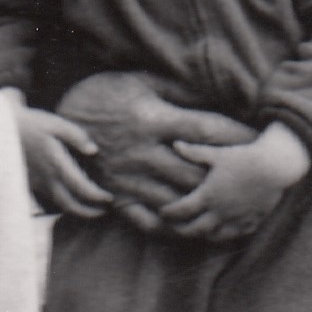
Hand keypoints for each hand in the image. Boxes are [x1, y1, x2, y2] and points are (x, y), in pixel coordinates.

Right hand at [12, 103, 110, 220]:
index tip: (109, 198)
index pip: (81, 188)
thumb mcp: (56, 124)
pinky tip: (70, 200)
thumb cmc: (32, 124)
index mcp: (57, 164)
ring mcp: (36, 183)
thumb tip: (93, 150)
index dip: (97, 197)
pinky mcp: (30, 184)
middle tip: (104, 211)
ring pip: (58, 205)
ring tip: (90, 209)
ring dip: (75, 210)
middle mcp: (47, 179)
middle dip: (89, 212)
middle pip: (70, 205)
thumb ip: (76, 136)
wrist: (2, 128)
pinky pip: (48, 200)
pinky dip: (61, 204)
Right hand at [53, 72, 257, 220]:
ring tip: (231, 209)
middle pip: (196, 171)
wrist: (54, 121)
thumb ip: (173, 89)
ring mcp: (130, 179)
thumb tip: (209, 87)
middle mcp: (144, 153)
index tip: (257, 138)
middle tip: (251, 181)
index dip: (235, 135)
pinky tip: (191, 229)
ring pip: (176, 199)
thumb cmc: (102, 95)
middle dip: (225, 178)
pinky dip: (171, 228)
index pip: (205, 129)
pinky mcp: (116, 196)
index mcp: (153, 120)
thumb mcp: (137, 82)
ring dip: (204, 205)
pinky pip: (146, 221)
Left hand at [156, 122, 309, 242]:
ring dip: (202, 235)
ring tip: (197, 230)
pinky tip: (222, 230)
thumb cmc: (244, 156)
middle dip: (180, 229)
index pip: (180, 210)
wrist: (276, 166)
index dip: (168, 213)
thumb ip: (194, 152)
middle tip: (174, 226)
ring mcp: (236, 219)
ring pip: (214, 236)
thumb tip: (175, 144)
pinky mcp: (251, 221)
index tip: (162, 211)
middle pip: (193, 229)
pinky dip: (225, 235)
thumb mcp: (217, 153)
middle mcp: (219, 211)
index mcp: (208, 195)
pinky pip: (235, 235)